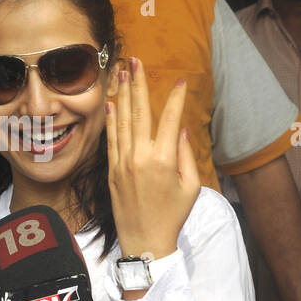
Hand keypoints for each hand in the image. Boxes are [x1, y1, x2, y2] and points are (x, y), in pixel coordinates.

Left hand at [106, 61, 199, 261]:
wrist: (144, 241)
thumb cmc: (173, 216)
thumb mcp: (190, 187)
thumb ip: (186, 155)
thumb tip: (182, 130)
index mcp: (164, 160)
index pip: (171, 119)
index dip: (177, 98)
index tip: (181, 80)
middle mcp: (141, 157)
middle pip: (140, 111)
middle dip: (138, 83)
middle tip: (136, 60)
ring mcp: (123, 162)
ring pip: (122, 120)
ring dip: (121, 93)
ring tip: (121, 71)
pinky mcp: (112, 170)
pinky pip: (111, 138)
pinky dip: (110, 119)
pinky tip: (110, 102)